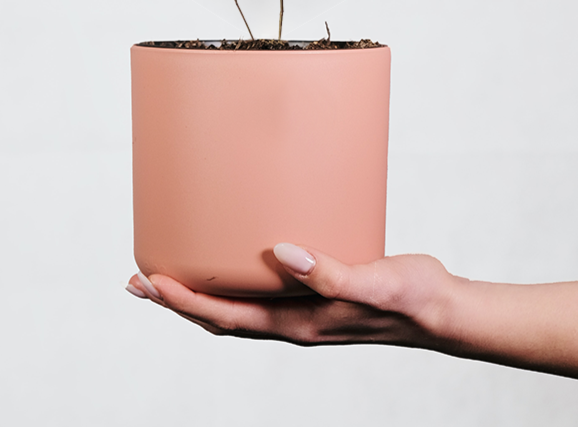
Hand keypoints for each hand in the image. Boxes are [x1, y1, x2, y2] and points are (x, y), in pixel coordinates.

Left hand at [126, 244, 459, 346]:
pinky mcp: (314, 293)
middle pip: (219, 319)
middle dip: (177, 303)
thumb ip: (328, 272)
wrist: (438, 310)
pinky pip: (262, 293)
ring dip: (198, 297)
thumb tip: (282, 253)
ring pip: (236, 310)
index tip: (151, 283)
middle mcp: (293, 322)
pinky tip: (236, 261)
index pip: (226, 318)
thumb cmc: (409, 298)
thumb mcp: (371, 282)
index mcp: (299, 324)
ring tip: (170, 276)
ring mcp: (302, 311)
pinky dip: (234, 284)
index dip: (185, 303)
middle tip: (139, 282)